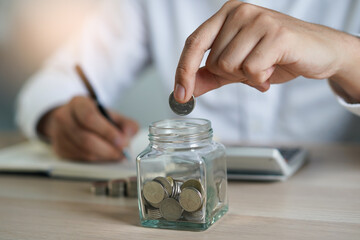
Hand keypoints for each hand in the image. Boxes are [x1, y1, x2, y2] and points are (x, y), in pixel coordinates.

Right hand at [37, 96, 138, 161]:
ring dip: (104, 156)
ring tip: (117, 154)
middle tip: (123, 151)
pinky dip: (96, 160)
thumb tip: (129, 133)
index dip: (107, 132)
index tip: (122, 141)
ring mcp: (59, 135)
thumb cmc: (95, 118)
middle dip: (108, 148)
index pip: (89, 117)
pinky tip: (105, 156)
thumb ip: (126, 123)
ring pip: (83, 151)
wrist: (74, 120)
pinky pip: (80, 159)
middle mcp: (64, 117)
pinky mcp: (60, 149)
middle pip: (86, 138)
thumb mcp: (112, 115)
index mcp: (78, 103)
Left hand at [174, 0, 359, 102]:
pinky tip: (274, 69)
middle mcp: (240, 12)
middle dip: (232, 75)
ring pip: (229, 66)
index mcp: (227, 14)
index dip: (183, 70)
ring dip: (248, 77)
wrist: (318, 52)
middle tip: (253, 69)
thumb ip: (210, 76)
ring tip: (266, 68)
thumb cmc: (276, 56)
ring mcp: (258, 20)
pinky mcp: (277, 34)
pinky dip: (261, 79)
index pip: (194, 43)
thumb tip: (186, 90)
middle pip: (214, 61)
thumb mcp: (237, 67)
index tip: (180, 96)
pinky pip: (251, 70)